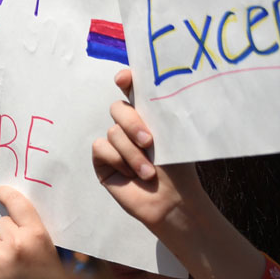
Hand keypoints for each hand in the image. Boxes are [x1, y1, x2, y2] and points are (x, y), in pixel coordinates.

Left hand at [0, 184, 57, 278]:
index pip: (19, 205)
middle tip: (20, 253)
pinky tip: (1, 275)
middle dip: (8, 234)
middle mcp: (17, 243)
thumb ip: (33, 234)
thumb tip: (10, 216)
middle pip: (3, 224)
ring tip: (12, 269)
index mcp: (38, 237)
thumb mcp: (49, 254)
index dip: (7, 195)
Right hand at [90, 68, 201, 231]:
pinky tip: (131, 175)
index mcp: (148, 117)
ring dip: (133, 154)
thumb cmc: (177, 169)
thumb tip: (154, 88)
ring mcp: (114, 143)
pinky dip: (118, 161)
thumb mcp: (172, 136)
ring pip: (113, 132)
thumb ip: (159, 113)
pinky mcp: (102, 160)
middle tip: (149, 142)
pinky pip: (101, 148)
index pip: (133, 91)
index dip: (127, 80)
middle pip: (118, 108)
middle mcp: (129, 127)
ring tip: (148, 172)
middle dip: (132, 123)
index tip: (125, 78)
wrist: (171, 200)